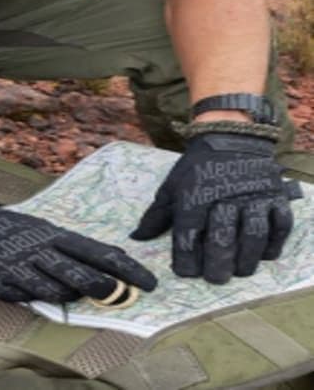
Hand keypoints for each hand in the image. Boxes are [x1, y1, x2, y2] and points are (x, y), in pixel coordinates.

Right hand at [0, 199, 156, 303]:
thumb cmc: (7, 229)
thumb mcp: (39, 228)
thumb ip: (65, 248)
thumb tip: (101, 267)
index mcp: (52, 232)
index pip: (97, 251)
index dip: (126, 268)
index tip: (149, 281)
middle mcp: (39, 249)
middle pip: (82, 274)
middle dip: (107, 289)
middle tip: (123, 297)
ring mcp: (20, 267)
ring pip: (58, 291)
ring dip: (72, 295)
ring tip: (74, 292)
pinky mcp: (2, 283)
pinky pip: (30, 297)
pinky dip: (38, 297)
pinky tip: (37, 290)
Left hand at [130, 132, 296, 282]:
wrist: (231, 137)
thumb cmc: (197, 167)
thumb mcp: (173, 186)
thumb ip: (157, 215)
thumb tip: (136, 238)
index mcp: (194, 196)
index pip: (188, 234)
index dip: (186, 259)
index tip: (185, 273)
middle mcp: (224, 197)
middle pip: (221, 237)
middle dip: (217, 264)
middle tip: (215, 279)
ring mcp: (253, 197)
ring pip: (252, 234)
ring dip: (247, 258)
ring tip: (240, 271)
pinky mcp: (276, 196)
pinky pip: (280, 224)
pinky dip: (273, 243)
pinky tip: (264, 254)